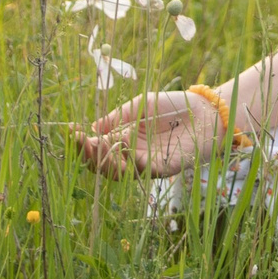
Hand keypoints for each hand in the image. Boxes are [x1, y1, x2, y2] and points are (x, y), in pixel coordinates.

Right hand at [74, 90, 225, 179]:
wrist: (205, 112)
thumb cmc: (173, 106)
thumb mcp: (140, 106)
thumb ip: (118, 117)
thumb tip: (92, 127)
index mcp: (123, 138)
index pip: (97, 147)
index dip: (83, 142)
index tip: (72, 130)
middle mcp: (130, 154)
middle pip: (102, 164)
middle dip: (88, 154)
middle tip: (82, 141)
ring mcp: (144, 163)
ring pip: (116, 173)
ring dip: (104, 161)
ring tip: (97, 146)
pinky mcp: (160, 169)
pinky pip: (139, 171)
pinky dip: (127, 162)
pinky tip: (120, 148)